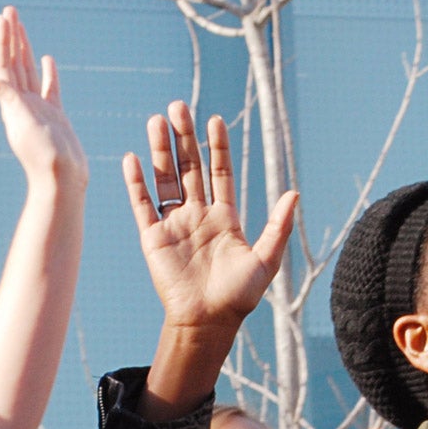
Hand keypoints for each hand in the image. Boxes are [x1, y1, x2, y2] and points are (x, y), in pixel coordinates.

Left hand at [0, 7, 82, 185]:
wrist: (61, 180)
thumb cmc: (43, 156)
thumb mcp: (24, 124)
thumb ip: (9, 100)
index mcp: (12, 104)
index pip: (4, 65)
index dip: (3, 41)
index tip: (4, 18)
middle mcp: (22, 103)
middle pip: (14, 62)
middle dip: (12, 36)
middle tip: (10, 11)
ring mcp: (39, 109)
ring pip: (30, 71)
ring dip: (25, 49)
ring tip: (22, 27)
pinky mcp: (55, 116)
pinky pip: (50, 88)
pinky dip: (48, 72)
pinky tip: (47, 59)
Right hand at [123, 103, 297, 339]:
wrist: (208, 322)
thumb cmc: (239, 296)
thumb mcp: (266, 259)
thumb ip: (278, 225)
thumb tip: (294, 193)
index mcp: (224, 217)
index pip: (219, 172)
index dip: (217, 146)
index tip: (214, 120)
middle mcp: (198, 216)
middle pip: (189, 168)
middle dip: (184, 138)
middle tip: (178, 107)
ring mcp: (174, 225)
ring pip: (165, 179)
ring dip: (160, 151)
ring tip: (156, 121)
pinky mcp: (153, 238)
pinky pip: (142, 205)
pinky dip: (136, 183)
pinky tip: (133, 158)